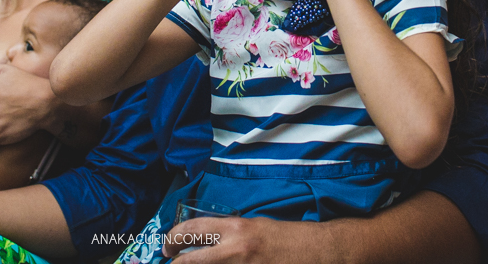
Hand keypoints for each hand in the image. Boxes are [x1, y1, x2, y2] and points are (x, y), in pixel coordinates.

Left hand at [163, 217, 310, 263]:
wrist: (320, 252)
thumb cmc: (288, 239)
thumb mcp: (253, 227)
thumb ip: (227, 235)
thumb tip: (202, 244)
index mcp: (236, 228)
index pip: (190, 231)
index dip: (172, 240)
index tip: (167, 248)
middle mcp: (236, 250)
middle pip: (189, 263)